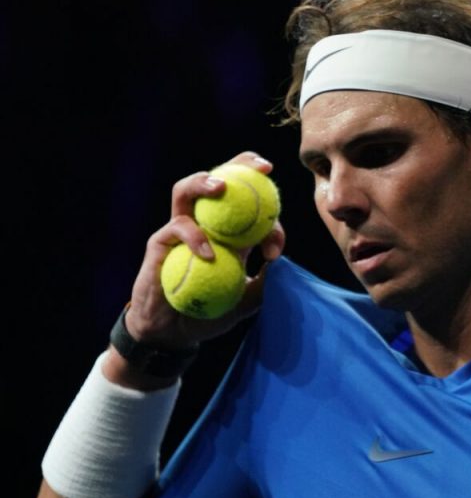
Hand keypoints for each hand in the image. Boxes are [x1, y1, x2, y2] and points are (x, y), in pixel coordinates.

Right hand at [115, 151, 285, 364]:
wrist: (175, 332)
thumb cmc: (211, 312)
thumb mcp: (248, 299)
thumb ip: (266, 281)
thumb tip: (282, 259)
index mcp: (229, 230)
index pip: (250, 200)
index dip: (268, 203)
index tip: (278, 222)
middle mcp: (204, 222)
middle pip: (219, 179)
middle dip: (241, 165)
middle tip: (263, 168)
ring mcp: (181, 230)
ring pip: (186, 191)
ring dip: (204, 182)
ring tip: (221, 186)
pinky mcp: (160, 243)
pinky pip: (177, 229)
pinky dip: (194, 237)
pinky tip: (210, 253)